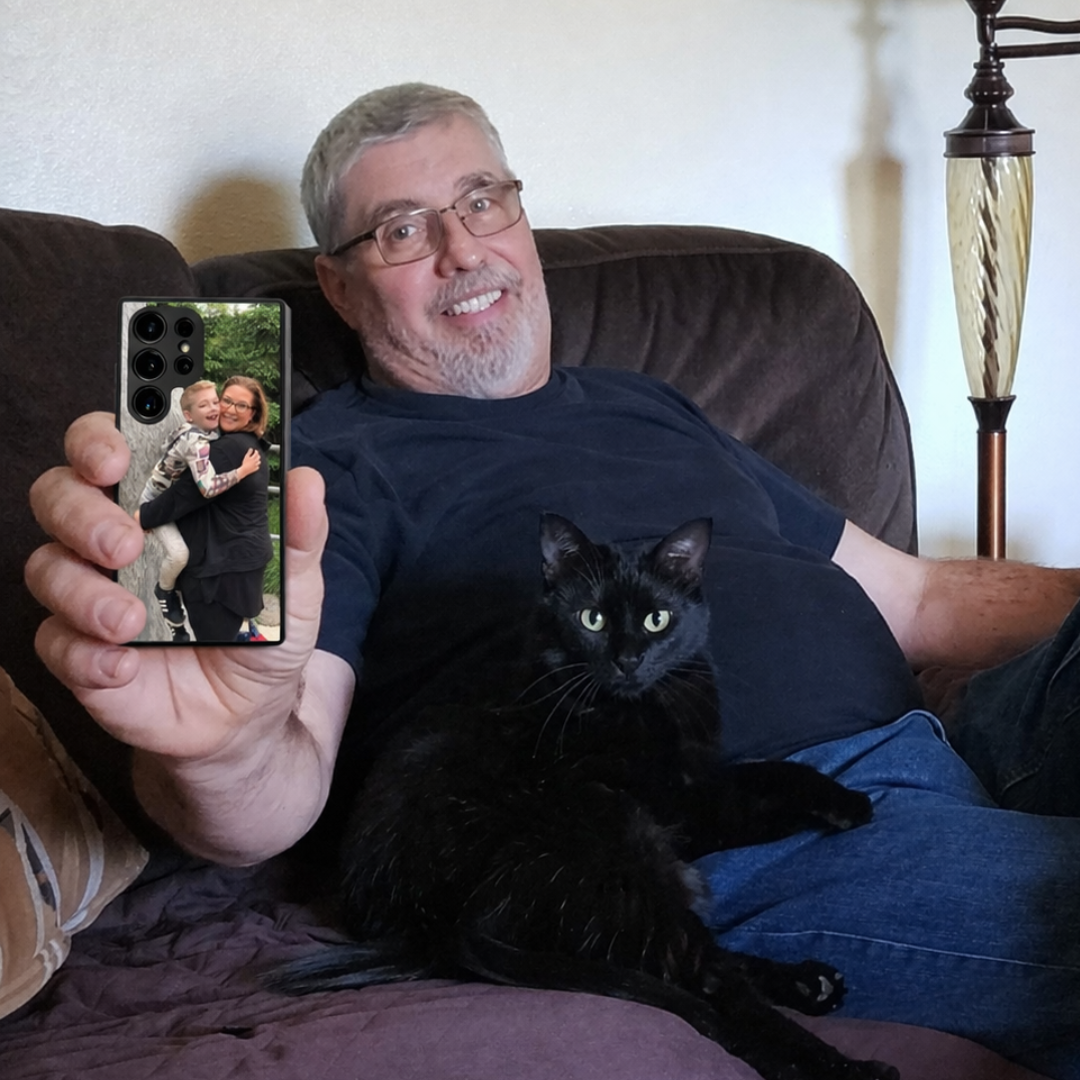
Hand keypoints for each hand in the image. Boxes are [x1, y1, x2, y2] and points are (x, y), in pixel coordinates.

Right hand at [26, 411, 326, 766]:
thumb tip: (306, 479)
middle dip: (81, 512)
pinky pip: (55, 643)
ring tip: (130, 620)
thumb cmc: (260, 632)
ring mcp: (91, 596)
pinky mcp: (81, 654)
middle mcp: (114, 541)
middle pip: (59, 496)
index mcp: (163, 508)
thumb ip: (299, 534)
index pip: (111, 450)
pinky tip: (123, 666)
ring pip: (45, 567)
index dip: (97, 440)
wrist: (247, 715)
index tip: (115, 454)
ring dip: (82, 591)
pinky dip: (84, 654)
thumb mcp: (295, 586)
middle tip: (125, 543)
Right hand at [238, 446, 261, 479]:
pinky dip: (257, 465)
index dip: (256, 451)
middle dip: (258, 455)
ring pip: (259, 462)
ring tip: (256, 459)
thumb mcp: (246, 457)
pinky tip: (255, 465)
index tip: (255, 450)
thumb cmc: (245, 463)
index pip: (256, 453)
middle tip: (256, 454)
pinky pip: (258, 466)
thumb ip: (249, 452)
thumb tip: (251, 448)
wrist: (244, 470)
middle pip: (259, 457)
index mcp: (253, 458)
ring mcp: (256, 465)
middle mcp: (256, 461)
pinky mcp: (255, 469)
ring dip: (258, 460)